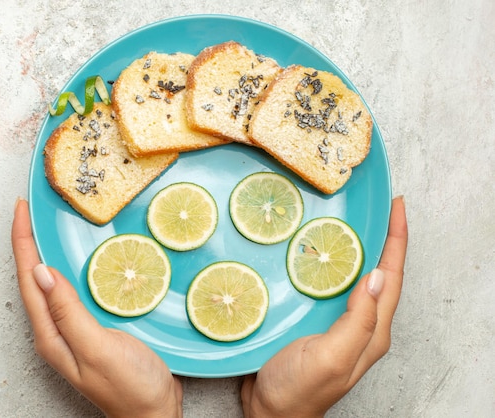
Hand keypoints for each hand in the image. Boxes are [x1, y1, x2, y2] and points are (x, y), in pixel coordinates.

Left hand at [11, 198, 182, 417]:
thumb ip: (69, 312)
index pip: (29, 279)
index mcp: (52, 334)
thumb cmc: (130, 387)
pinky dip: (70, 266)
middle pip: (35, 278)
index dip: (22, 242)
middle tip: (31, 209)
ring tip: (47, 224)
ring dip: (46, 251)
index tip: (22, 209)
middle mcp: (56, 329)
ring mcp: (74, 328)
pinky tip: (78, 256)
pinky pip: (73, 289)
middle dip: (28, 242)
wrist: (153, 412)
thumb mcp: (98, 348)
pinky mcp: (92, 326)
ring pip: (52, 282)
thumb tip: (42, 272)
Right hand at [241, 196, 407, 417]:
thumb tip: (376, 276)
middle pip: (378, 272)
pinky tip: (316, 252)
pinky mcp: (316, 320)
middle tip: (377, 207)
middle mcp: (360, 324)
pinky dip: (330, 263)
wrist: (271, 412)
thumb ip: (358, 320)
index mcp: (371, 331)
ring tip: (351, 220)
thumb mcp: (332, 356)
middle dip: (383, 238)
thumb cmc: (300, 390)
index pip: (391, 277)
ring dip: (357, 247)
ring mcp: (337, 322)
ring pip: (354, 277)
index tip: (397, 206)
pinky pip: (330, 285)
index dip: (397, 240)